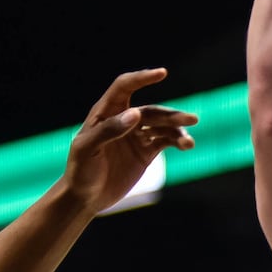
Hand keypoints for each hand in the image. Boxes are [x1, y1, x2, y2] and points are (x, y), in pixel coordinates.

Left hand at [62, 68, 197, 212]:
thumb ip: (109, 130)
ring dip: (178, 130)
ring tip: (188, 142)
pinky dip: (178, 141)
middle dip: (172, 115)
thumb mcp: (87, 149)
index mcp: (105, 113)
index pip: (124, 87)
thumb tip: (136, 114)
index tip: (162, 73)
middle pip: (151, 111)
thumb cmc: (79, 171)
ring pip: (162, 126)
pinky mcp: (146, 151)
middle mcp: (123, 120)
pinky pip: (165, 141)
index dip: (142, 78)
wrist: (85, 198)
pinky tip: (187, 145)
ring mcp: (136, 135)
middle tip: (192, 119)